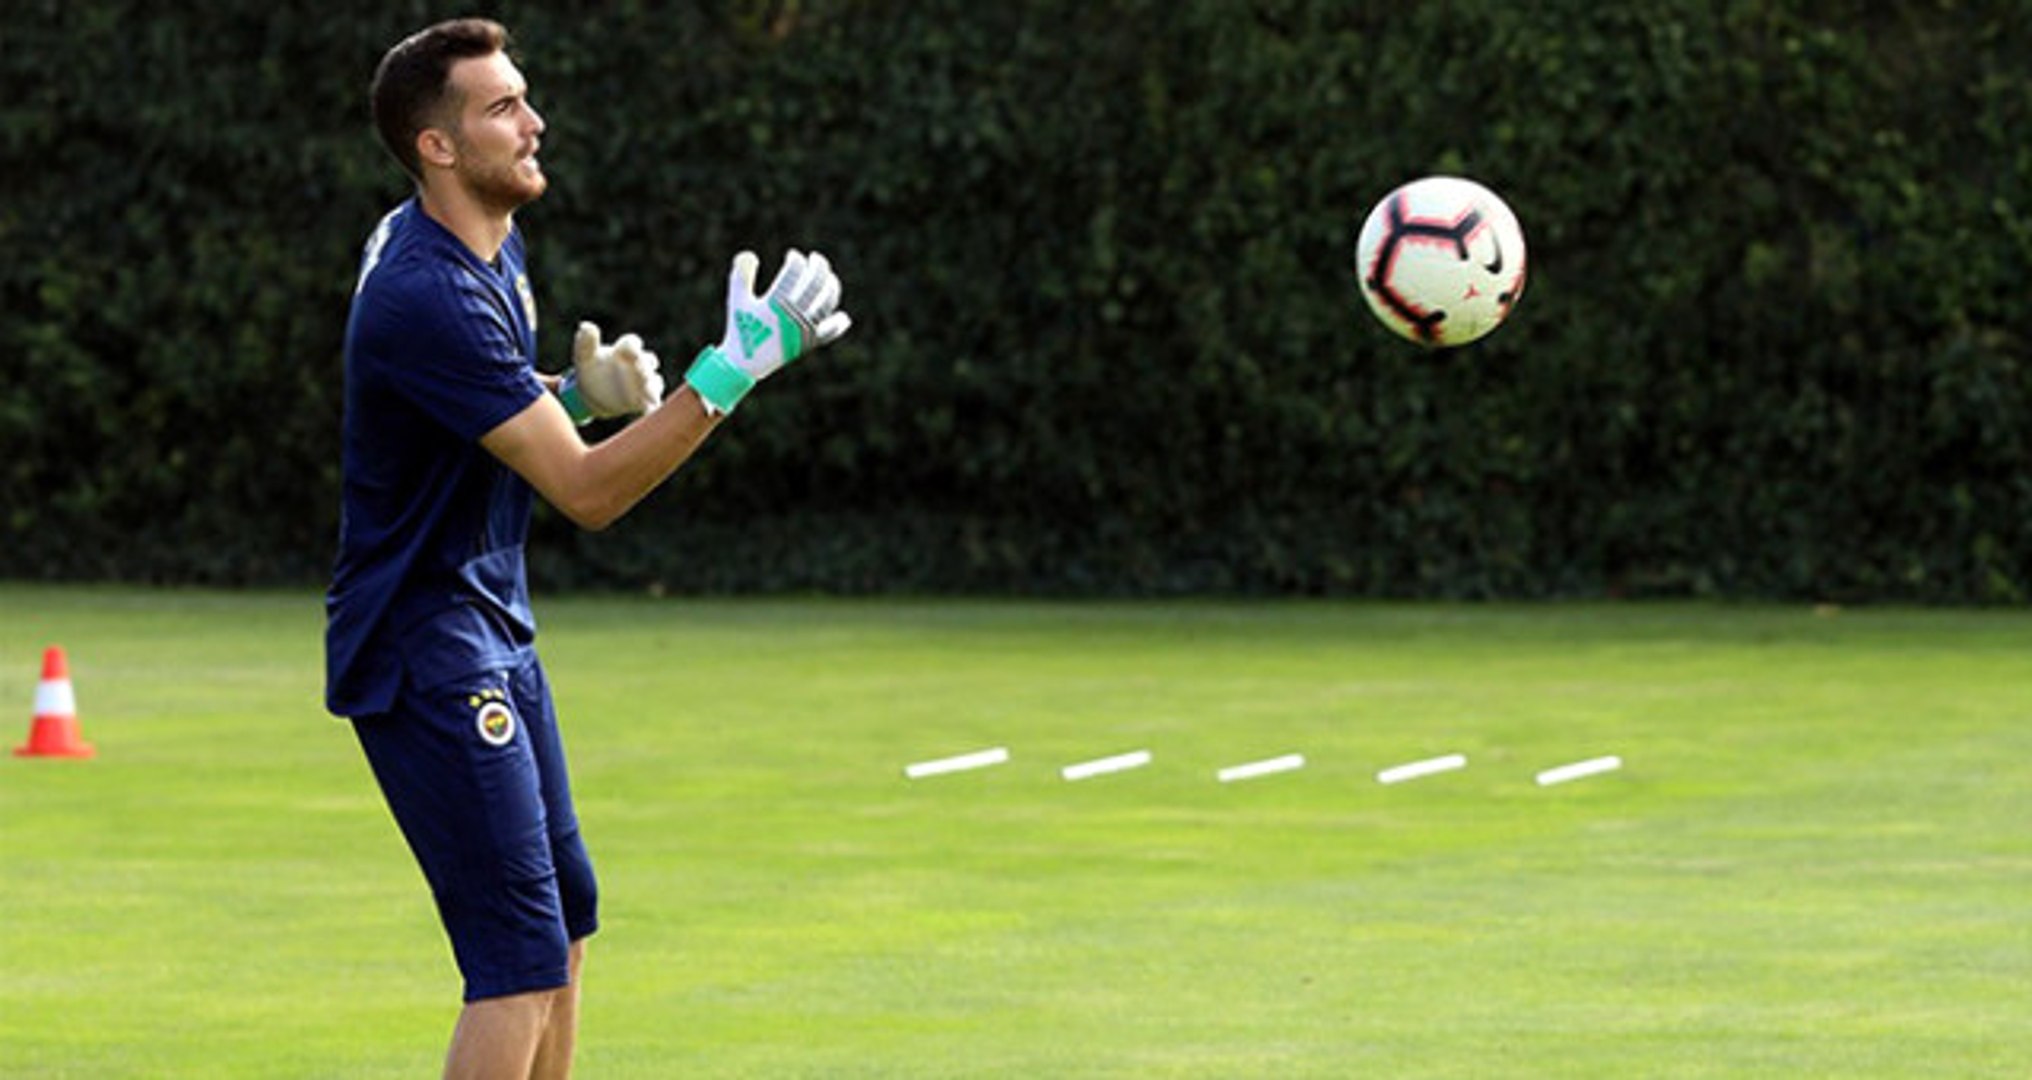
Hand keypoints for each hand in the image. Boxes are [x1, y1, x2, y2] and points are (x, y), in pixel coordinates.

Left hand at [559, 322, 663, 424]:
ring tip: (649, 393)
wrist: (590, 394)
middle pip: (648, 361)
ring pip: (654, 382)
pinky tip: (649, 411)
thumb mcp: (584, 356)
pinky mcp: (641, 401)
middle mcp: (637, 364)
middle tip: (641, 370)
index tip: (627, 351)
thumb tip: (585, 326)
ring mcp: (642, 383)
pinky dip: (652, 407)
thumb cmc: (590, 369)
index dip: (632, 345)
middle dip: (646, 365)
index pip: (632, 343)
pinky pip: (652, 404)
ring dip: (653, 386)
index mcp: (623, 350)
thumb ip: (586, 342)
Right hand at [684, 249, 851, 413]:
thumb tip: (749, 254)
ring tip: (829, 277)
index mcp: (772, 305)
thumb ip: (741, 276)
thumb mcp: (737, 300)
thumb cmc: (741, 327)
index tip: (793, 255)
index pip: (792, 275)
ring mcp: (802, 331)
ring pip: (825, 304)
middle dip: (817, 267)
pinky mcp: (808, 344)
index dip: (796, 261)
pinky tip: (843, 316)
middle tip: (816, 258)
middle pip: (813, 285)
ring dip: (831, 287)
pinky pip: (829, 333)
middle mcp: (790, 317)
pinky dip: (838, 325)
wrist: (744, 363)